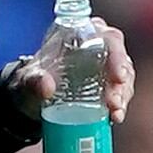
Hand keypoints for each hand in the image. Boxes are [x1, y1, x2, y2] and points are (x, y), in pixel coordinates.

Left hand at [13, 27, 136, 120]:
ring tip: (114, 113)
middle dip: (121, 82)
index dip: (117, 54)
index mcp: (80, 35)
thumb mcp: (28, 81)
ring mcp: (105, 67)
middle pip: (120, 59)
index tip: (118, 76)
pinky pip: (121, 93)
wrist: (32, 97)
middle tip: (114, 102)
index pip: (106, 37)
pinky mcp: (108, 85)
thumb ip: (33, 81)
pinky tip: (115, 117)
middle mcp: (97, 47)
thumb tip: (47, 86)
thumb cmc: (32, 81)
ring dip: (122, 96)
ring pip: (124, 78)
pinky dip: (120, 106)